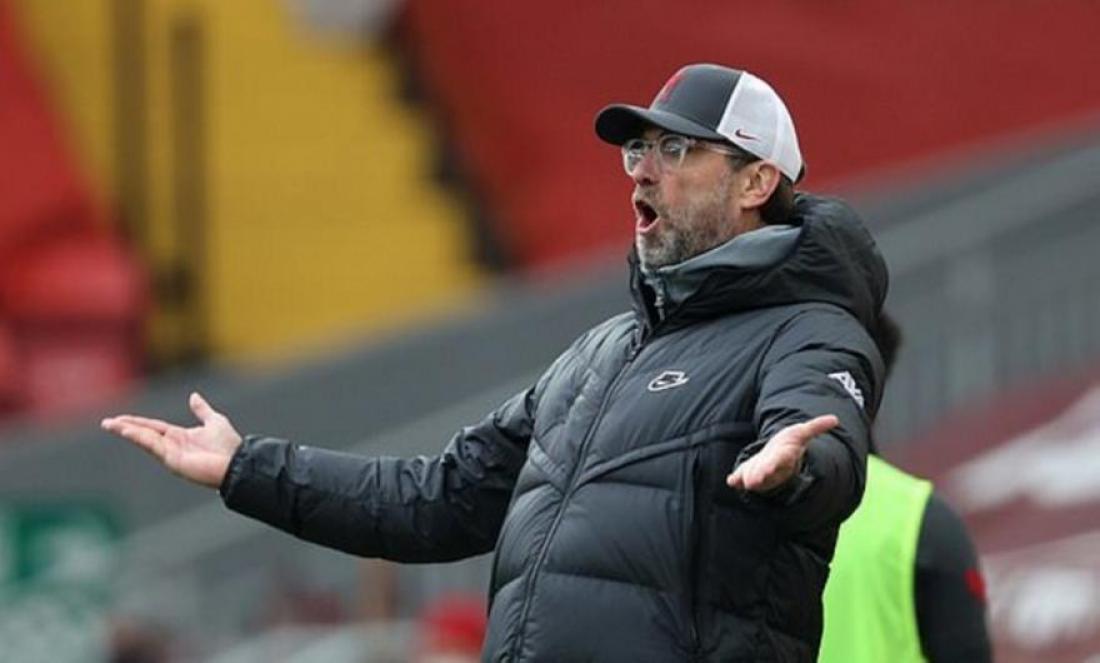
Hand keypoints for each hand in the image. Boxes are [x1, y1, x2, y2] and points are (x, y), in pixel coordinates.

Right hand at [101, 392, 242, 488]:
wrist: (237, 463)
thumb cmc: (229, 446)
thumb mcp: (214, 421)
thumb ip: (202, 410)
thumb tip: (194, 396)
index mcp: (180, 436)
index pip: (153, 427)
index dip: (137, 422)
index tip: (120, 418)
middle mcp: (172, 445)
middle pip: (144, 433)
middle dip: (126, 427)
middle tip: (106, 423)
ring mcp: (171, 454)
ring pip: (145, 439)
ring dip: (128, 431)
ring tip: (111, 425)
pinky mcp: (173, 460)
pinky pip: (154, 446)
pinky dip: (140, 438)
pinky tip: (128, 431)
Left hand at [726, 415, 838, 492]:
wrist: (778, 458)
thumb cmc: (789, 445)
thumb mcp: (801, 433)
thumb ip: (815, 427)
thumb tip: (835, 419)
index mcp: (784, 457)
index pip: (781, 461)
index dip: (775, 464)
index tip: (769, 467)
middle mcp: (773, 468)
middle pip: (768, 473)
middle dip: (761, 476)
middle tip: (753, 481)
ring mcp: (760, 472)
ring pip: (755, 478)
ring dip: (748, 480)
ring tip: (744, 482)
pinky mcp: (748, 473)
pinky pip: (740, 479)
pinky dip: (736, 480)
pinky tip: (731, 480)